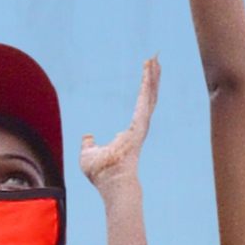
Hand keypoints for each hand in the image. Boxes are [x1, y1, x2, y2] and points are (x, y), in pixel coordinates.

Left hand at [79, 56, 160, 195]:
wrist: (111, 184)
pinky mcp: (139, 126)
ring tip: (156, 59)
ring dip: (152, 77)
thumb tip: (88, 136)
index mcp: (129, 135)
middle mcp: (138, 129)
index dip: (144, 91)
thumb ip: (89, 145)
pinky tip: (150, 70)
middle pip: (148, 98)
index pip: (140, 108)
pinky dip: (147, 84)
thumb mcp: (88, 155)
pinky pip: (144, 100)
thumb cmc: (100, 174)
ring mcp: (140, 127)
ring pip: (149, 96)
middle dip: (152, 79)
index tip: (148, 77)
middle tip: (156, 60)